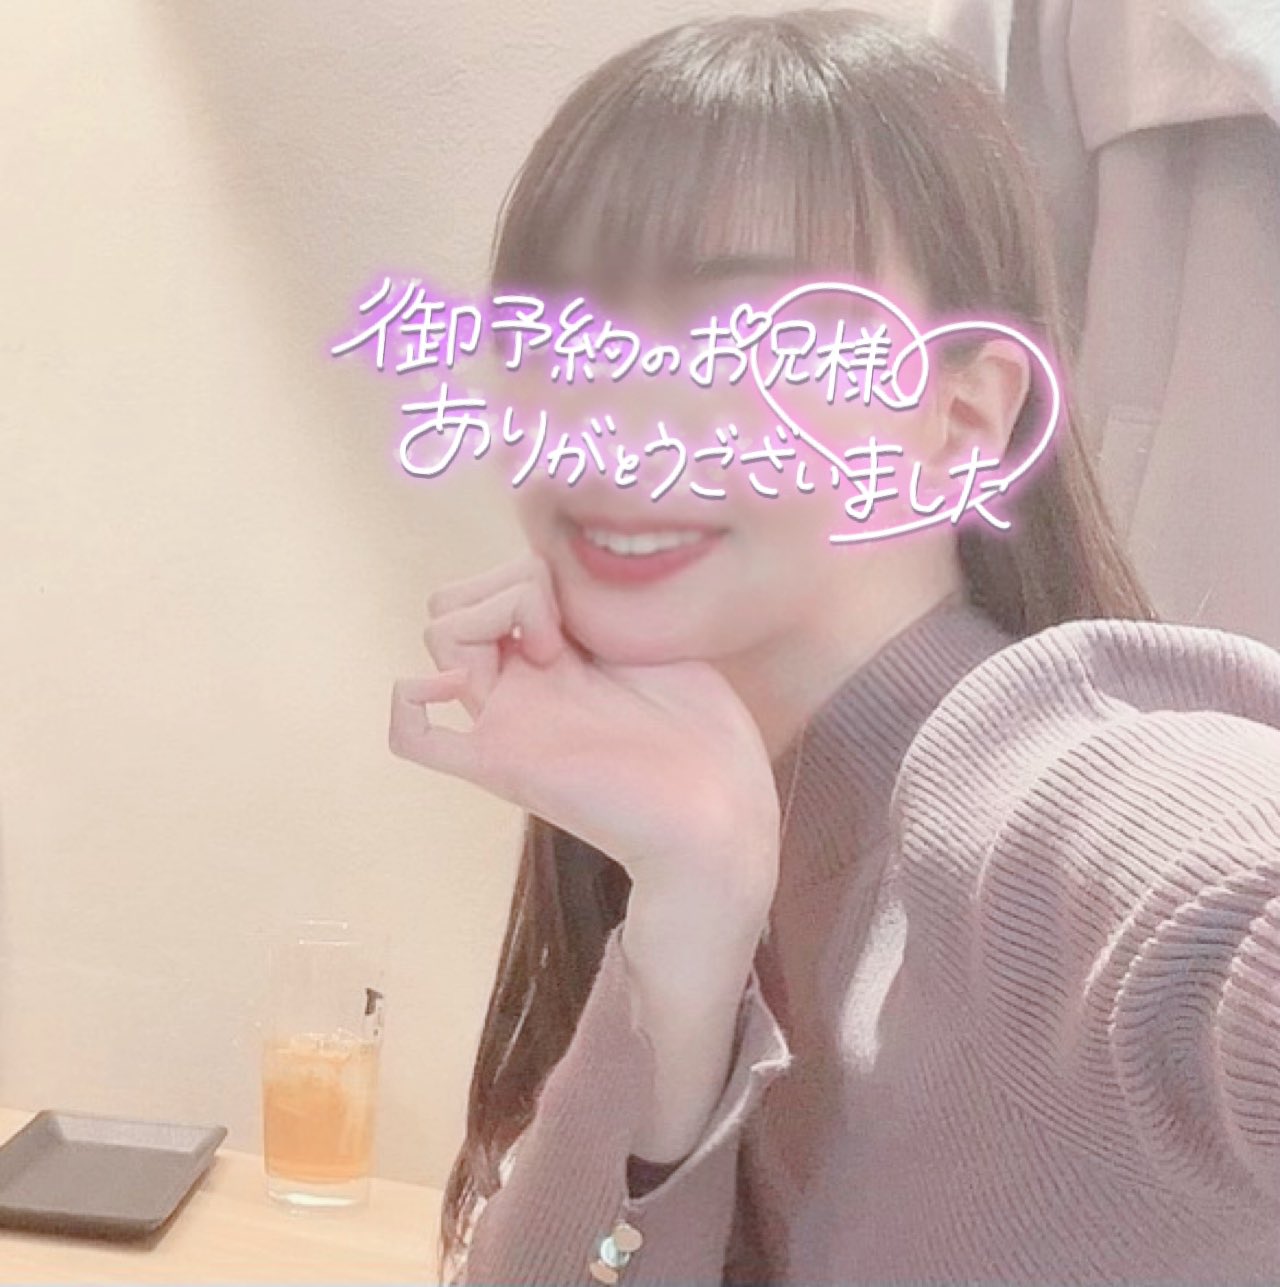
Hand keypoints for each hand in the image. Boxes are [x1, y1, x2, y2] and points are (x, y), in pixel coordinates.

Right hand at [389, 554, 780, 918]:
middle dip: (506, 583)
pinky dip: (411, 701)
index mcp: (555, 654)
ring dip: (492, 614)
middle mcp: (521, 682)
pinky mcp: (503, 762)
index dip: (537, 568)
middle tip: (567, 627)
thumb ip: (610, 606)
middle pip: (459, 599)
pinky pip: (414, 737)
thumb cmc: (707, 733)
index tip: (593, 603)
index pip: (500, 579)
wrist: (720, 812)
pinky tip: (456, 687)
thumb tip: (574, 563)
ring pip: (439, 634)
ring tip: (555, 651)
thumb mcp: (662, 640)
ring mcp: (507, 718)